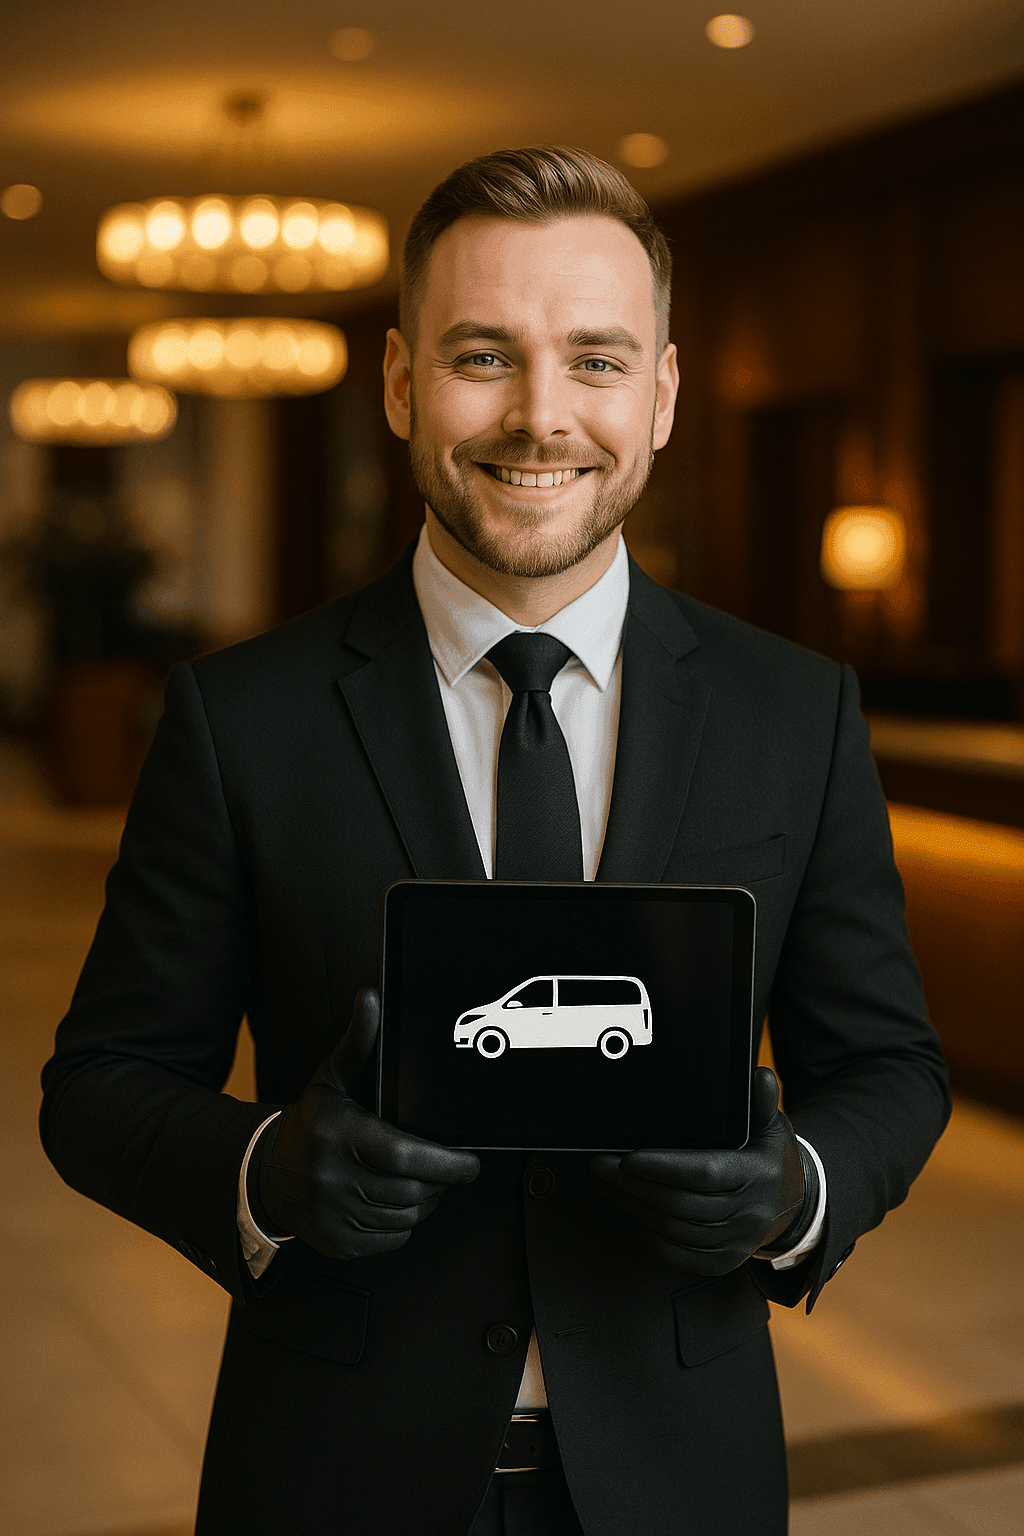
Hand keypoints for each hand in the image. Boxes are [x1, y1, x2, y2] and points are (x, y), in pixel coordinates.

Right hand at [253, 987, 479, 1258]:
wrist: (269, 1177)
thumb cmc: (312, 1124)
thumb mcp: (333, 1080)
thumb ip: (358, 1041)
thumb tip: (371, 997)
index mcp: (339, 1136)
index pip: (405, 1156)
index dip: (445, 1163)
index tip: (470, 1163)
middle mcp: (333, 1179)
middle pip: (413, 1190)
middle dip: (439, 1181)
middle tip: (446, 1169)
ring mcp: (334, 1216)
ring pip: (407, 1217)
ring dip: (425, 1202)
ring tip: (421, 1182)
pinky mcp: (338, 1245)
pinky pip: (393, 1239)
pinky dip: (404, 1223)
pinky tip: (395, 1201)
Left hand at [590, 1067, 806, 1275]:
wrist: (792, 1207)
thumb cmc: (771, 1160)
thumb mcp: (771, 1127)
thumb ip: (761, 1102)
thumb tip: (758, 1076)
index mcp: (759, 1174)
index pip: (705, 1172)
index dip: (663, 1166)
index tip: (629, 1157)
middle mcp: (749, 1212)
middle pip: (681, 1203)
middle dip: (633, 1184)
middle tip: (601, 1165)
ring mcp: (735, 1241)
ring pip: (674, 1229)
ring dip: (632, 1207)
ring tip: (606, 1184)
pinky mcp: (721, 1261)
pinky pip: (677, 1254)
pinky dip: (647, 1235)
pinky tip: (628, 1214)